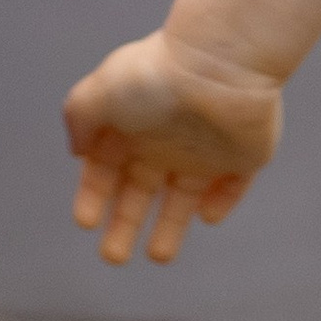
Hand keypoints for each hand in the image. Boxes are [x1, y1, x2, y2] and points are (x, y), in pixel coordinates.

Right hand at [63, 31, 282, 266]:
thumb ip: (79, 118)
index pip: (105, 171)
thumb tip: (77, 151)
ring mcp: (205, 150)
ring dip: (170, 228)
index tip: (85, 222)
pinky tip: (206, 216)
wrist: (219, 62)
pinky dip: (220, 203)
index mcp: (130, 126)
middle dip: (124, 225)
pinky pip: (231, 187)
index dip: (93, 197)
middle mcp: (164, 142)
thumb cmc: (155, 76)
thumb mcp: (99, 92)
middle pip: (140, 193)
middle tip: (113, 258)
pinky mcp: (243, 155)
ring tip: (158, 256)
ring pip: (184, 199)